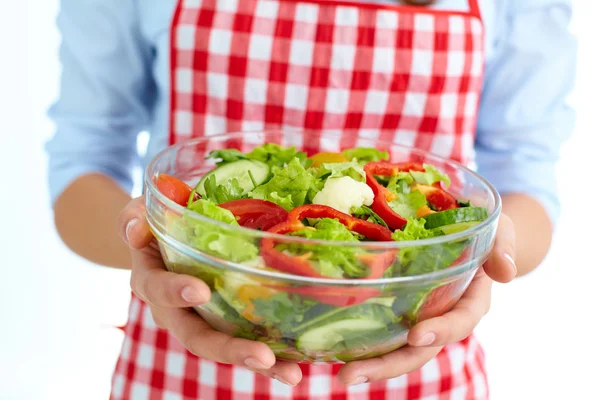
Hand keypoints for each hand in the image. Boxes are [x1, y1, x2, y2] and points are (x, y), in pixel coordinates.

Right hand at [117, 196, 302, 385]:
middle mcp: (174, 311)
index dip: (176, 291)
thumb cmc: (159, 221)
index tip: (201, 291)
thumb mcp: (142, 211)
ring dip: (257, 362)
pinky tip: (297, 366)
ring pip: (225, 348)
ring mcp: (201, 321)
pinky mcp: (225, 324)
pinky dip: (272, 358)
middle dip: (229, 349)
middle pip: (197, 337)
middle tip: (263, 356)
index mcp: (151, 281)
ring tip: (291, 374)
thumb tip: (136, 232)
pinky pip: (245, 342)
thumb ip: (134, 217)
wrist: (168, 238)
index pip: (158, 289)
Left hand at [337, 213, 516, 385]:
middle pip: (419, 349)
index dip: (440, 331)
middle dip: (388, 364)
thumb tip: (505, 272)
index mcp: (471, 301)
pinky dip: (362, 343)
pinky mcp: (399, 309)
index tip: (416, 335)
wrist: (465, 230)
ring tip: (341, 374)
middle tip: (352, 375)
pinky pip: (382, 330)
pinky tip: (334, 351)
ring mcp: (420, 316)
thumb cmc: (481, 229)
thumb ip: (503, 246)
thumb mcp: (498, 230)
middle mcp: (443, 316)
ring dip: (370, 364)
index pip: (459, 322)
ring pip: (397, 348)